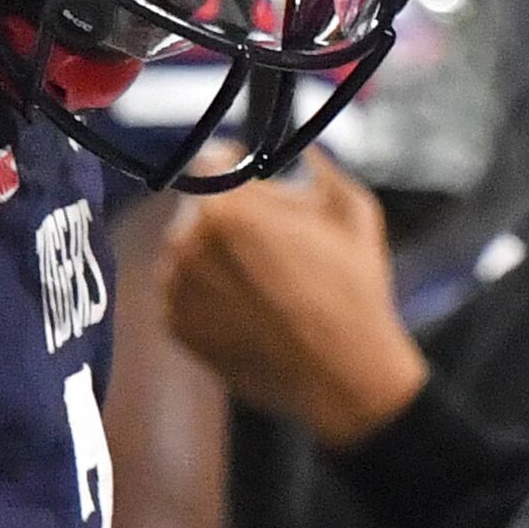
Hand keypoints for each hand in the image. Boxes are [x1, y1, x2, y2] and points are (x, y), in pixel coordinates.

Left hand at [159, 155, 428, 448]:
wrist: (344, 376)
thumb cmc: (354, 292)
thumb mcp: (352, 211)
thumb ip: (322, 167)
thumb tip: (306, 150)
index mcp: (227, 208)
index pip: (209, 162)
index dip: (234, 165)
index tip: (250, 179)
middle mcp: (187, 244)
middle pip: (198, 208)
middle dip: (229, 215)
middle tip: (269, 240)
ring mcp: (175, 289)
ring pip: (187, 250)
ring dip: (214, 255)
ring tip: (264, 281)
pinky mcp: (173, 326)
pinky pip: (182, 291)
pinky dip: (207, 293)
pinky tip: (249, 308)